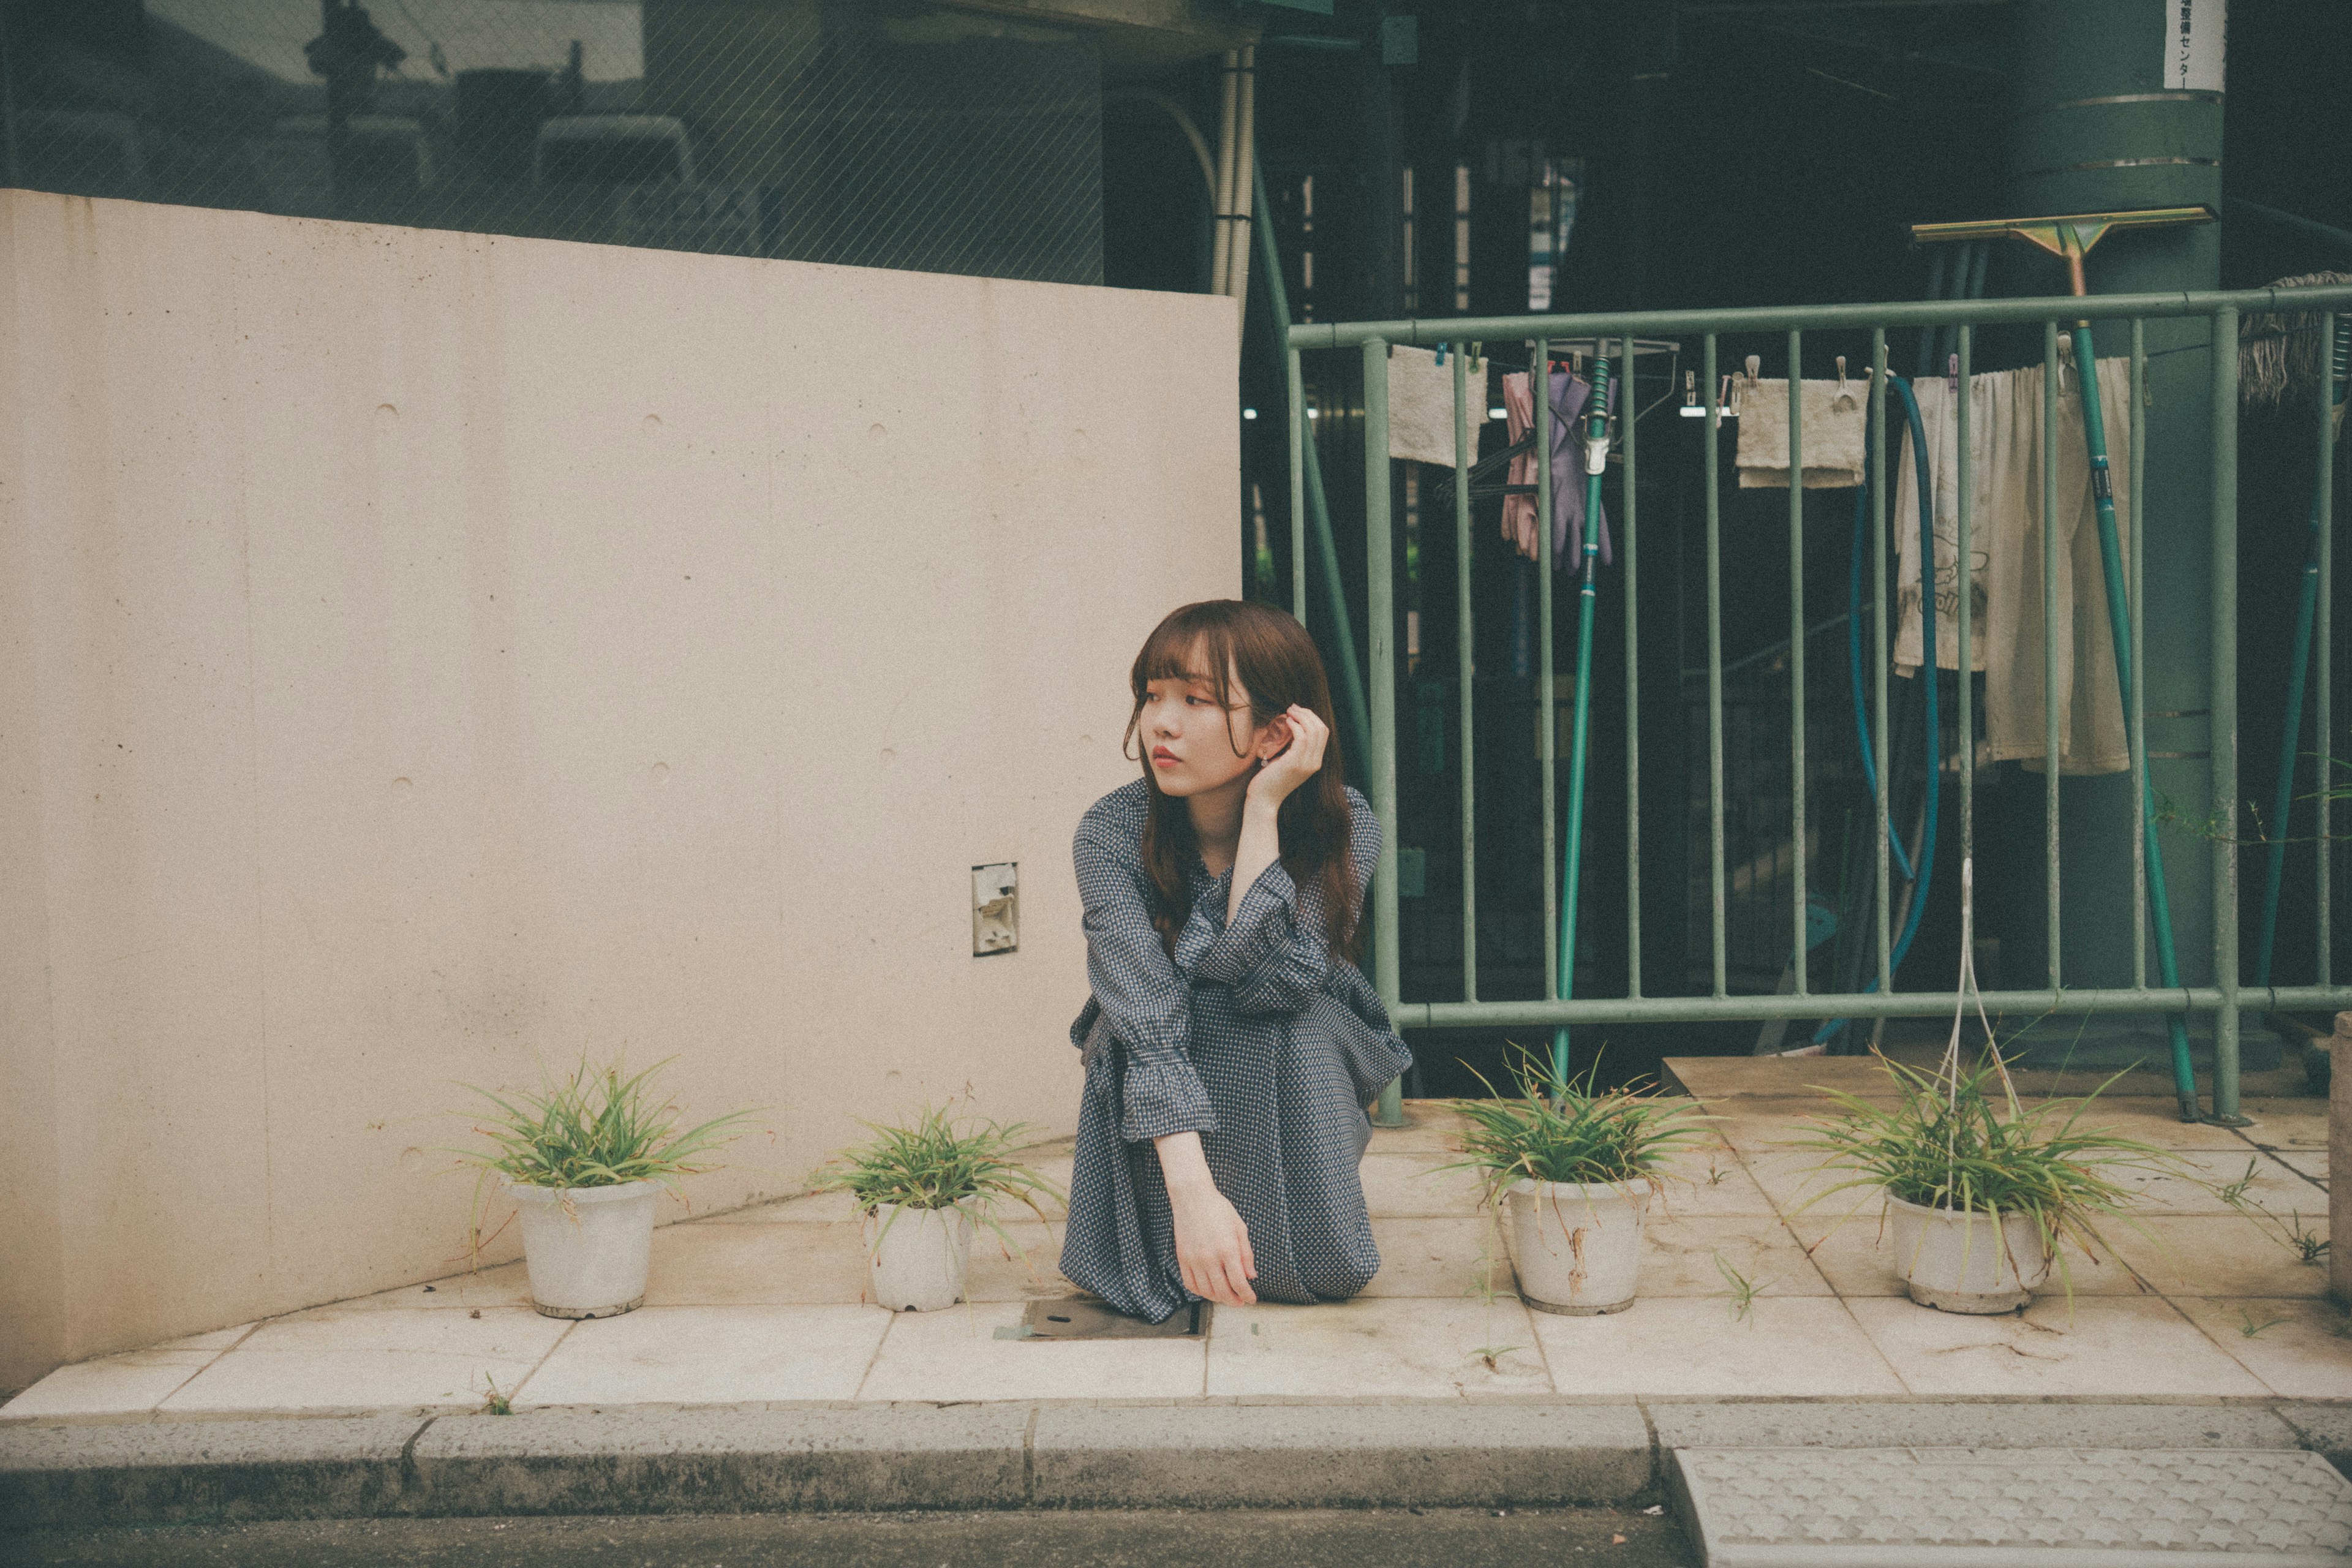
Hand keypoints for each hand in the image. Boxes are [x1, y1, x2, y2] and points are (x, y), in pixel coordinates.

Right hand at [1153, 1131, 1255, 1304]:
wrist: (1192, 1197)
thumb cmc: (1218, 1209)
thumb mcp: (1239, 1228)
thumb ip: (1246, 1254)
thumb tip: (1251, 1276)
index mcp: (1227, 1249)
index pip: (1239, 1283)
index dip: (1247, 1295)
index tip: (1252, 1299)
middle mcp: (1209, 1257)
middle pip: (1223, 1291)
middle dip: (1234, 1301)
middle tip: (1240, 1301)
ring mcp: (1194, 1259)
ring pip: (1206, 1291)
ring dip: (1217, 1298)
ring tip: (1225, 1296)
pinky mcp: (1182, 1258)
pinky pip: (1190, 1283)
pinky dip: (1200, 1291)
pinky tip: (1208, 1289)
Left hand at [1247, 703, 1327, 807]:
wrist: (1264, 800)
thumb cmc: (1271, 779)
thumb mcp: (1287, 761)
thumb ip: (1294, 747)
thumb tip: (1292, 725)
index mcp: (1315, 762)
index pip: (1323, 733)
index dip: (1312, 718)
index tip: (1298, 711)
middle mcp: (1315, 763)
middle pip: (1321, 729)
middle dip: (1308, 714)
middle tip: (1293, 707)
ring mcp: (1306, 764)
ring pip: (1313, 731)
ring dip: (1301, 717)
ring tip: (1289, 711)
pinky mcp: (1294, 763)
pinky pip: (1301, 737)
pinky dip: (1295, 725)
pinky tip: (1286, 721)